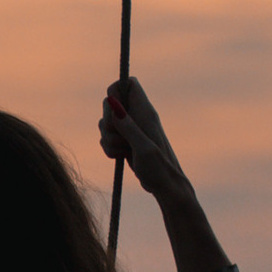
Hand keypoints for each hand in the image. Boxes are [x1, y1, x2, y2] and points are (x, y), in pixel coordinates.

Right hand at [99, 77, 189, 207]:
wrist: (166, 187)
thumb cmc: (160, 169)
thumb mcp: (142, 147)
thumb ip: (127, 125)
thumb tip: (113, 102)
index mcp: (145, 112)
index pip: (128, 83)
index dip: (116, 90)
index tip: (113, 108)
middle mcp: (137, 117)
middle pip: (110, 103)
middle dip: (107, 121)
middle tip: (119, 137)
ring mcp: (130, 130)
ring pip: (106, 124)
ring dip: (108, 139)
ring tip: (124, 151)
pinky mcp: (125, 142)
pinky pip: (107, 139)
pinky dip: (109, 148)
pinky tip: (120, 157)